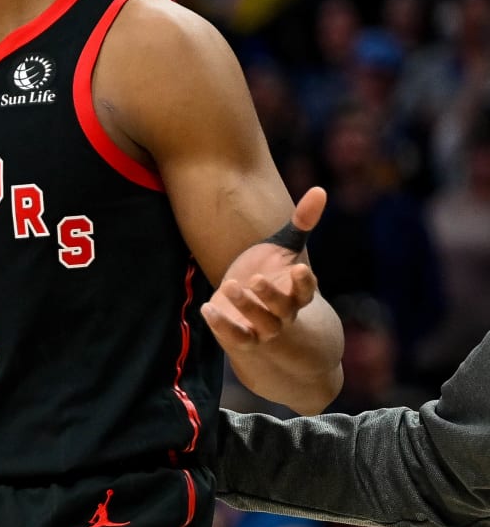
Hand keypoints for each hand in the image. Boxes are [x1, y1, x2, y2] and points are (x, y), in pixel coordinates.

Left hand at [202, 187, 325, 351]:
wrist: (252, 310)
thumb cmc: (270, 273)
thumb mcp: (284, 250)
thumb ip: (301, 224)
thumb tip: (320, 189)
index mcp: (296, 292)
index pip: (307, 290)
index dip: (304, 281)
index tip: (299, 267)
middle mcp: (285, 313)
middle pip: (283, 308)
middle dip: (270, 295)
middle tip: (255, 278)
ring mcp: (265, 328)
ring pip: (261, 323)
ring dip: (246, 307)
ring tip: (229, 285)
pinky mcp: (243, 337)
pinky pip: (236, 336)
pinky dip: (222, 325)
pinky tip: (206, 308)